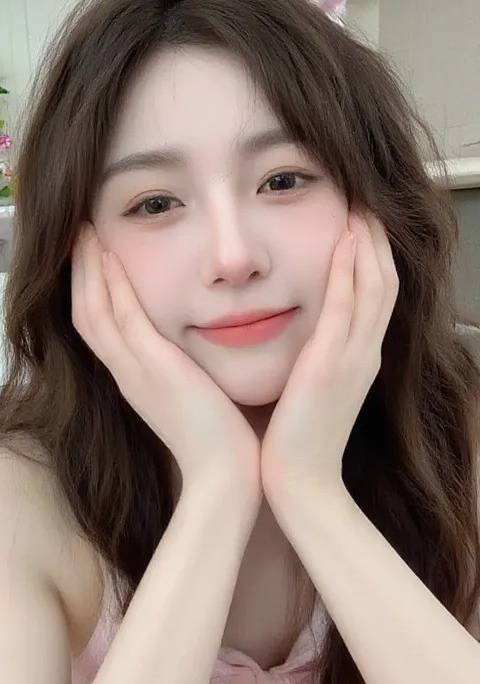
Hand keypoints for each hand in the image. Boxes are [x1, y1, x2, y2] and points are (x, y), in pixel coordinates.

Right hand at [71, 223, 261, 504]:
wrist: (226, 475)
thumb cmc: (223, 441)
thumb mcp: (197, 397)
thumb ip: (191, 372)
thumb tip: (202, 350)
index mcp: (137, 380)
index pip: (102, 327)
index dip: (93, 289)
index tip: (97, 254)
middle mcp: (127, 374)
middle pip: (85, 314)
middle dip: (80, 272)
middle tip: (80, 233)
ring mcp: (136, 371)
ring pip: (93, 310)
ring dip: (87, 268)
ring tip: (84, 231)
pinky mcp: (154, 369)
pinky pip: (121, 317)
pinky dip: (110, 284)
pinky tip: (109, 253)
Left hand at [260, 211, 398, 502]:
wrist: (300, 483)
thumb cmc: (298, 442)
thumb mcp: (313, 392)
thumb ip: (315, 360)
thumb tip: (306, 337)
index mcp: (359, 359)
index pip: (376, 295)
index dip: (373, 255)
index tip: (362, 221)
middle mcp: (365, 354)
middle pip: (384, 282)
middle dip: (378, 238)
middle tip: (368, 199)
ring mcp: (353, 359)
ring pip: (375, 287)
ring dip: (369, 244)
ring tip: (362, 205)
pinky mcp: (330, 367)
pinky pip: (347, 309)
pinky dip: (350, 273)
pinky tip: (345, 242)